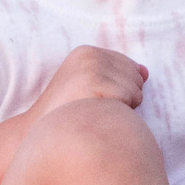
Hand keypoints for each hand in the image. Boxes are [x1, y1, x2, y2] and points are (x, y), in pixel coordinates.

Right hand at [29, 44, 146, 117]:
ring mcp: (91, 67)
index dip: (121, 89)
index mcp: (87, 52)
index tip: (96, 99)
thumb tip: (145, 72)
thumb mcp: (92, 87)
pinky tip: (96, 117)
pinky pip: (129, 99)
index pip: (130, 67)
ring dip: (123, 107)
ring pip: (136, 90)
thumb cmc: (68, 114)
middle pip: (136, 76)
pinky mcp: (95, 82)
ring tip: (95, 113)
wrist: (38, 132)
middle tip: (95, 108)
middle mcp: (89, 55)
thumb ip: (120, 76)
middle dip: (125, 97)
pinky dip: (119, 113)